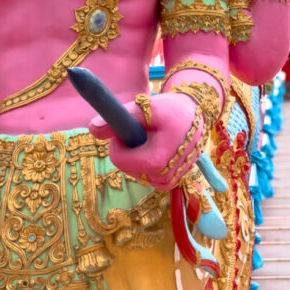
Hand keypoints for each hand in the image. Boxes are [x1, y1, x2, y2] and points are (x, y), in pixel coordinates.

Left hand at [88, 91, 203, 190]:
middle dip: (129, 151)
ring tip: (152, 139)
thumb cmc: (170, 108)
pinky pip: (149, 179)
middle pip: (128, 169)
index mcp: (158, 158)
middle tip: (143, 133)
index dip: (119, 143)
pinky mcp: (174, 182)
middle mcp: (167, 175)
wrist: (197, 113)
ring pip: (137, 175)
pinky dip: (147, 166)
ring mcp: (172, 180)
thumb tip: (92, 128)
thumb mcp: (144, 107)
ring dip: (138, 159)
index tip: (130, 128)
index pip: (120, 160)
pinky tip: (156, 150)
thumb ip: (118, 117)